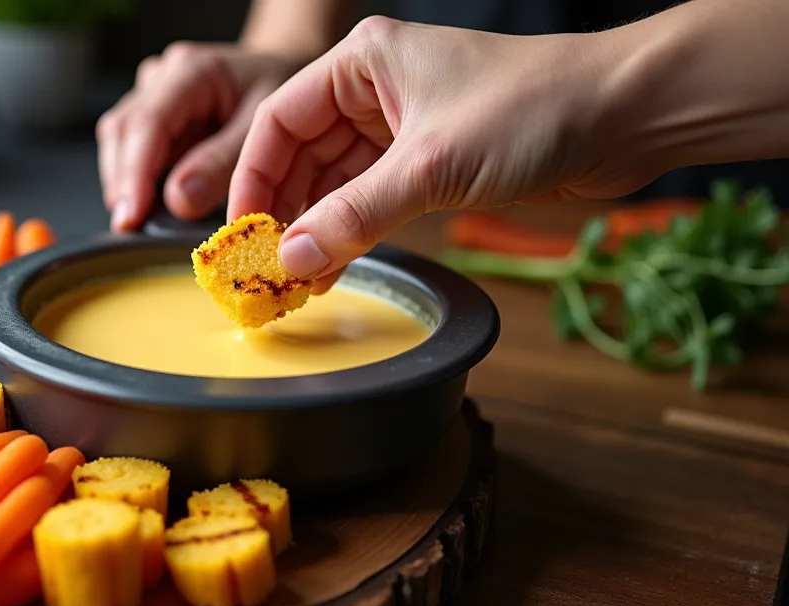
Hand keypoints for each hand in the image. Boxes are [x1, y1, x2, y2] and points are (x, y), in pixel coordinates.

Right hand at [97, 42, 303, 231]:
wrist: (294, 89)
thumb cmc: (285, 103)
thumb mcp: (266, 132)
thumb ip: (222, 165)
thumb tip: (178, 200)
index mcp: (194, 71)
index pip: (148, 122)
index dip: (134, 173)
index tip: (130, 216)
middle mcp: (163, 77)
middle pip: (122, 131)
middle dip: (124, 183)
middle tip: (131, 228)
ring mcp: (153, 95)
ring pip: (118, 141)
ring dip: (126, 182)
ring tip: (144, 219)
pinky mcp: (151, 116)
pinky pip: (130, 150)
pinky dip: (138, 180)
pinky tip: (154, 203)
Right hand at [228, 16, 659, 292]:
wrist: (627, 115)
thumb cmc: (536, 107)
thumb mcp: (431, 167)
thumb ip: (354, 216)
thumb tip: (291, 260)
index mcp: (364, 63)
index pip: (280, 122)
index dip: (254, 179)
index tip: (241, 233)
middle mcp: (378, 90)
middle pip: (304, 155)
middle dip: (286, 212)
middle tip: (267, 269)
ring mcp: (406, 126)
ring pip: (338, 182)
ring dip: (319, 229)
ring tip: (298, 280)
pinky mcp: (433, 160)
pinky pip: (373, 198)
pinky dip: (354, 231)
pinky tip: (336, 266)